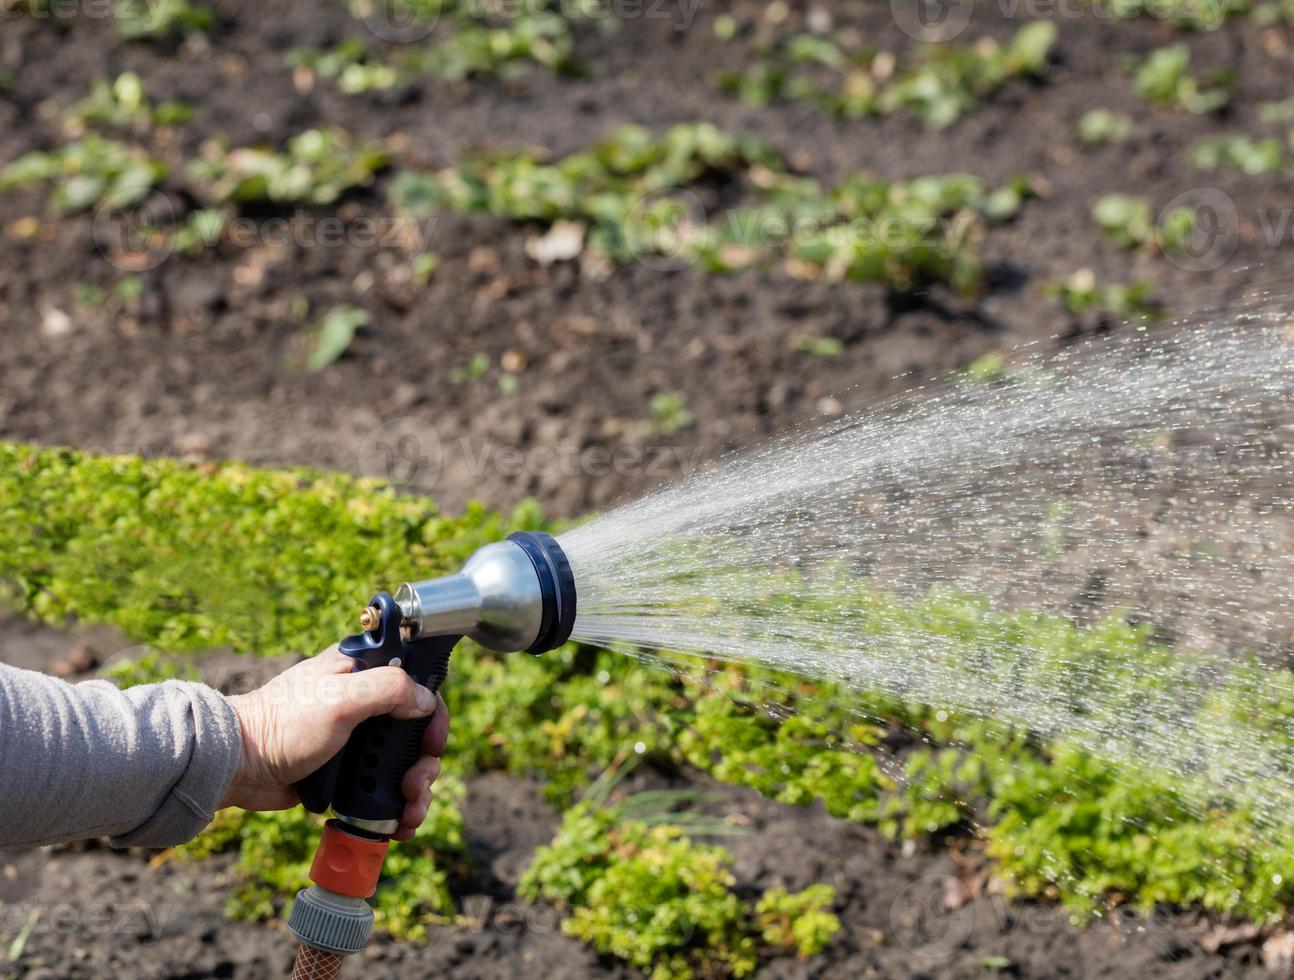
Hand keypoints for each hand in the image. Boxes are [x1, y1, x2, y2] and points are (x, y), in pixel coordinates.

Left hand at [220, 646, 449, 840]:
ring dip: (415, 790)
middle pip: (416, 733)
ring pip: (402, 764)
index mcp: (363, 673)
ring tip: (409, 812)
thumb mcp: (340, 698)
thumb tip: (426, 702)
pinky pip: (381, 787)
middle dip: (424, 764)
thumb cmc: (281, 724)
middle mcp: (364, 703)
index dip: (432, 716)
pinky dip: (395, 805)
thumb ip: (389, 689)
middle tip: (415, 784)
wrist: (238, 765)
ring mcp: (355, 739)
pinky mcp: (345, 770)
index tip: (431, 742)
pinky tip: (400, 821)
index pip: (418, 686)